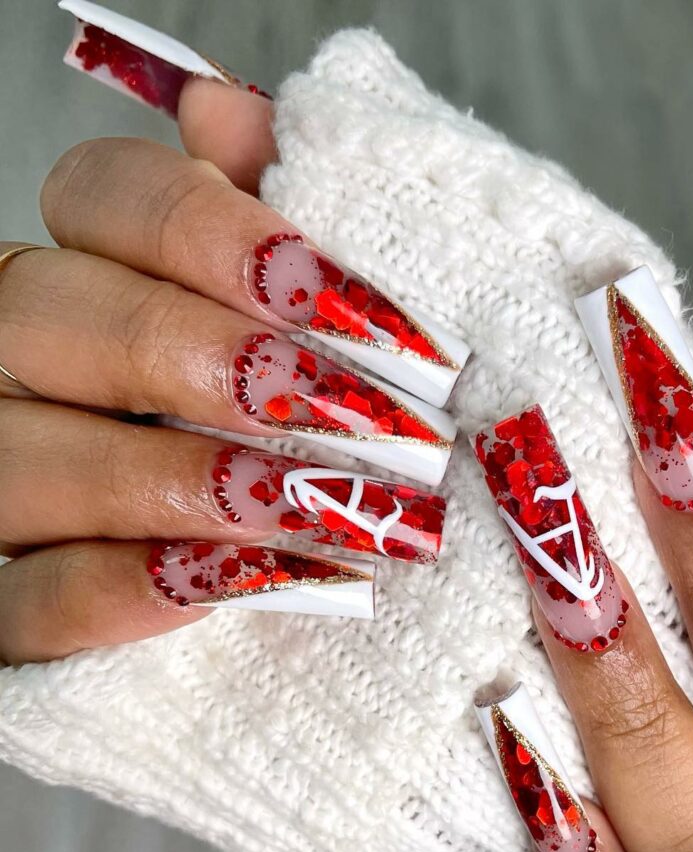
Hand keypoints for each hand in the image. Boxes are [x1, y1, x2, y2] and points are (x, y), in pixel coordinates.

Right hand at [0, 77, 456, 662]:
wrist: (352, 560)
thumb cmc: (348, 425)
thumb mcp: (332, 315)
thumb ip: (278, 210)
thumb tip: (222, 105)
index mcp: (104, 271)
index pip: (101, 195)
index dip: (203, 230)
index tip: (319, 287)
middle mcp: (31, 361)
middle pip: (42, 313)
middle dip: (190, 356)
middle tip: (324, 403)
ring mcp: (11, 479)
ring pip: (18, 458)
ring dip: (167, 478)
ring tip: (302, 501)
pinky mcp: (20, 600)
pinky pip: (26, 600)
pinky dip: (123, 589)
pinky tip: (237, 578)